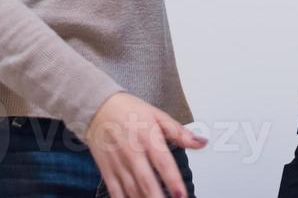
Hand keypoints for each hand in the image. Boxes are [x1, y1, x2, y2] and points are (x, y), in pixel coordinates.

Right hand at [86, 92, 204, 197]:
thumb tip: (201, 142)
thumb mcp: (157, 115)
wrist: (97, 108)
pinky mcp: (107, 171)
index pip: (163, 162)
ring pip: (133, 191)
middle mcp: (133, 152)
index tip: (181, 195)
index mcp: (147, 137)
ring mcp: (119, 164)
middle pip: (147, 181)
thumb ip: (179, 132)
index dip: (173, 181)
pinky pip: (116, 192)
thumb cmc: (129, 111)